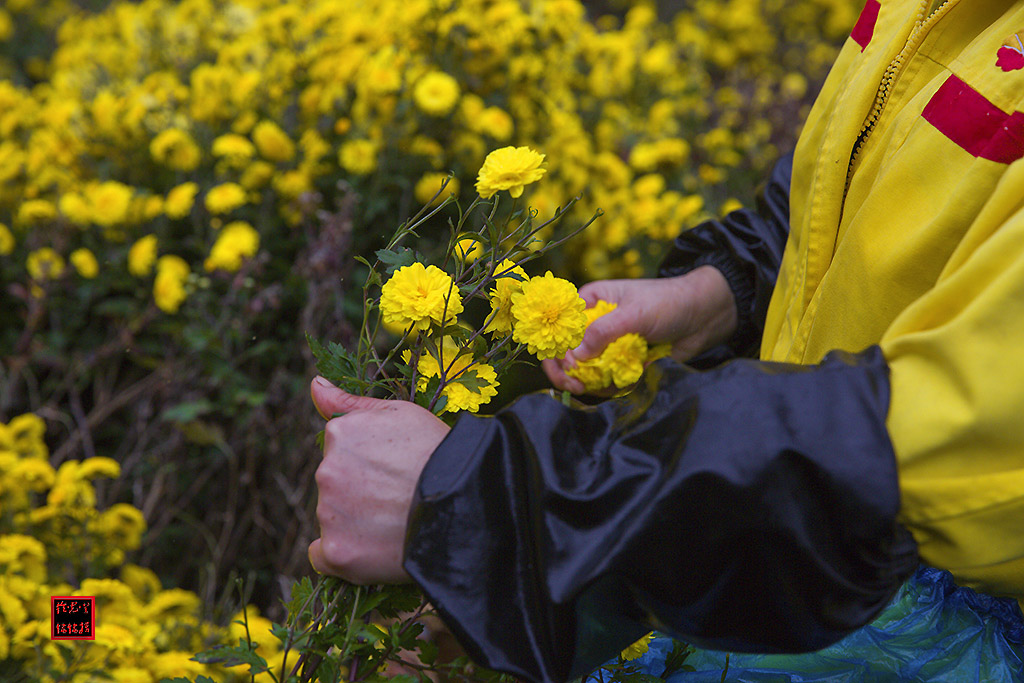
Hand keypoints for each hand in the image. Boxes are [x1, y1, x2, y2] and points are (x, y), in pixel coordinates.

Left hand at [308, 377, 449, 583]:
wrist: (465, 500)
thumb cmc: (439, 453)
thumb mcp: (401, 414)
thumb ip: (350, 402)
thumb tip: (315, 384)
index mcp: (339, 434)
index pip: (341, 455)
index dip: (371, 466)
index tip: (396, 473)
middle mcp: (327, 471)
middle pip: (336, 487)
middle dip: (360, 493)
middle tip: (400, 499)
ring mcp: (330, 513)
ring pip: (333, 520)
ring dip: (357, 523)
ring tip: (397, 523)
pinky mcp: (337, 552)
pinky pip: (324, 557)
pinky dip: (344, 554)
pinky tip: (373, 549)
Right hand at [543, 266, 736, 392]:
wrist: (704, 316)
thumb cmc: (669, 303)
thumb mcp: (634, 313)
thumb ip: (603, 332)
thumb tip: (574, 356)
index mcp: (591, 301)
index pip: (559, 325)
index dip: (555, 346)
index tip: (566, 365)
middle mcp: (595, 323)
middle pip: (566, 351)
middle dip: (566, 371)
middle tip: (575, 386)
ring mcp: (609, 343)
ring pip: (585, 369)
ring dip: (589, 382)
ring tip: (601, 386)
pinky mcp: (623, 360)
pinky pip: (606, 378)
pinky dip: (609, 385)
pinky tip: (620, 384)